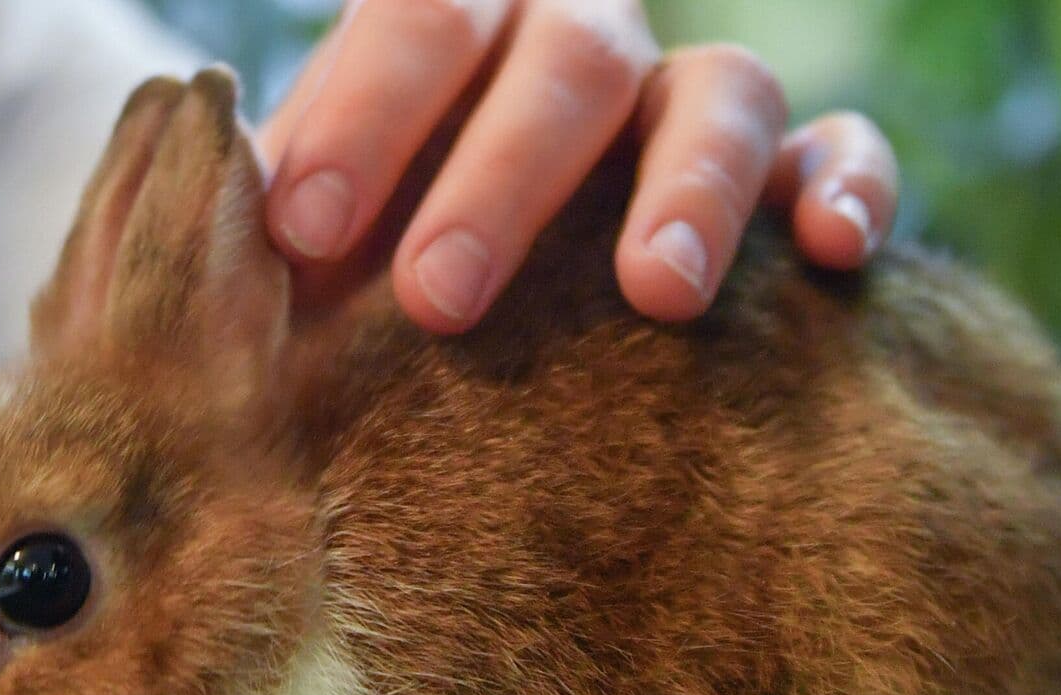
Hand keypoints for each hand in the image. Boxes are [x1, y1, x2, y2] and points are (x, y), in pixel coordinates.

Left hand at [255, 0, 899, 332]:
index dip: (363, 117)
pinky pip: (845, 148)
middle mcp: (587, 41)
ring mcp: (694, 98)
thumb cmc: (384, 236)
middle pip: (568, 61)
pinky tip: (833, 254)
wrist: (491, 242)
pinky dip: (853, 186)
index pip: (419, 20)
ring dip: (689, 188)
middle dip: (501, 177)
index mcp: (461, 22)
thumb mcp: (326, 213)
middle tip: (440, 301)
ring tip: (655, 296)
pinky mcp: (793, 165)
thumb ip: (289, 219)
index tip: (303, 232)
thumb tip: (207, 271)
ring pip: (727, 90)